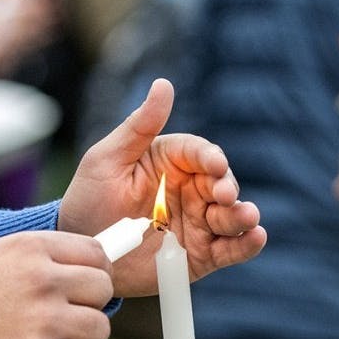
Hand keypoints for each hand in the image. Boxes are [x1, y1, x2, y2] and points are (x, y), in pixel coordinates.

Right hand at [0, 231, 112, 338]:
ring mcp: (44, 321)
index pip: (95, 253)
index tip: (84, 287)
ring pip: (100, 330)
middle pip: (103, 289)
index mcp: (30, 248)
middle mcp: (43, 280)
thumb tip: (78, 262)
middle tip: (66, 319)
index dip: (95, 272)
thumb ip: (33, 257)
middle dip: (90, 306)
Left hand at [59, 78, 266, 296]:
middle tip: (224, 196)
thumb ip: (139, 126)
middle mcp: (190, 190)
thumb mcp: (107, 159)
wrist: (83, 253)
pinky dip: (246, 244)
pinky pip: (229, 249)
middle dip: (228, 188)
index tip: (214, 164)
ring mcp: (197, 223)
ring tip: (247, 217)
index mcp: (170, 161)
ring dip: (242, 215)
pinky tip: (255, 237)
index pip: (198, 153)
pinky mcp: (200, 255)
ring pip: (230, 216)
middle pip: (221, 183)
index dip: (210, 157)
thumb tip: (164, 84)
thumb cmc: (88, 199)